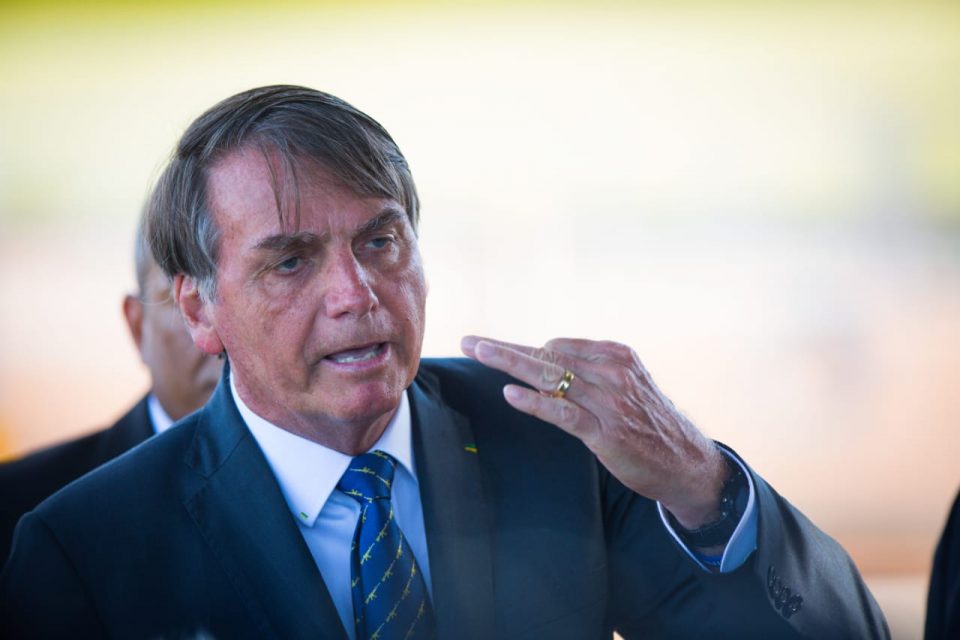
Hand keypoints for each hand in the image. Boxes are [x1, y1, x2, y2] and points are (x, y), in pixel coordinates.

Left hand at [461, 335, 727, 528]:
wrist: (686, 462)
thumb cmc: (647, 423)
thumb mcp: (625, 386)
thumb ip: (588, 374)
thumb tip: (541, 367)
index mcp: (616, 355)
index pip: (556, 346)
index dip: (520, 347)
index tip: (489, 345)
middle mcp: (613, 372)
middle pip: (547, 355)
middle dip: (505, 348)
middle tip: (470, 342)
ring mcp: (610, 401)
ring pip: (551, 376)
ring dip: (510, 364)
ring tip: (478, 355)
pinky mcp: (607, 432)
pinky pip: (564, 412)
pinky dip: (536, 403)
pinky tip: (511, 395)